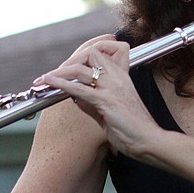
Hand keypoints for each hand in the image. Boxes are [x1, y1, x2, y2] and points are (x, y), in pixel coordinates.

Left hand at [34, 35, 160, 156]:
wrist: (150, 141)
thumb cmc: (134, 130)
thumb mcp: (109, 112)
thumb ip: (92, 103)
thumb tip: (75, 97)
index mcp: (121, 76)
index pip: (101, 50)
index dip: (83, 53)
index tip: (68, 65)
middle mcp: (117, 77)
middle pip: (89, 53)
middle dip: (68, 61)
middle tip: (53, 75)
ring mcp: (112, 88)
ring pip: (80, 69)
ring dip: (58, 72)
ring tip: (43, 79)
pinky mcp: (106, 101)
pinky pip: (79, 88)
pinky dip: (61, 83)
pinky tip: (49, 82)